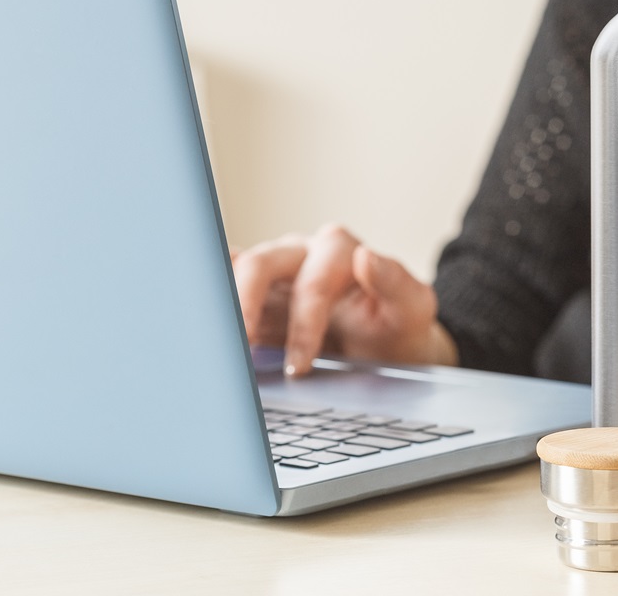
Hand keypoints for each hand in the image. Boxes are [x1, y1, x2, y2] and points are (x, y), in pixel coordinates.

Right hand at [231, 224, 456, 376]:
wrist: (389, 350)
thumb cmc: (398, 328)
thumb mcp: (414, 310)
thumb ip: (399, 284)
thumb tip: (367, 256)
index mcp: (339, 251)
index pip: (313, 282)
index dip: (304, 324)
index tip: (299, 366)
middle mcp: (302, 254)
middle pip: (262, 264)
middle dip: (247, 305)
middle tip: (243, 346)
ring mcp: (275, 274)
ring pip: (237, 274)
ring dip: (226, 306)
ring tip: (221, 343)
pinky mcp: (255, 296)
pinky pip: (227, 288)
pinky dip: (214, 302)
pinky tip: (203, 322)